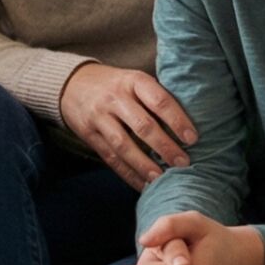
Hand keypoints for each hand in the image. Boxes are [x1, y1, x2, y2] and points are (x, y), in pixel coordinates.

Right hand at [59, 63, 196, 188]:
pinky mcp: (89, 134)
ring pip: (123, 145)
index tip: (193, 139)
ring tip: (161, 178)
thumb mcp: (134, 80)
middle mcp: (114, 98)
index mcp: (132, 81)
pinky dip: (128, 174)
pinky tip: (142, 184)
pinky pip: (110, 157)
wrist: (71, 83)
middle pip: (142, 126)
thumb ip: (156, 97)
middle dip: (165, 147)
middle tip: (183, 163)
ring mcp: (99, 117)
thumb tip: (189, 126)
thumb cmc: (115, 84)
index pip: (159, 101)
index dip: (177, 121)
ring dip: (144, 164)